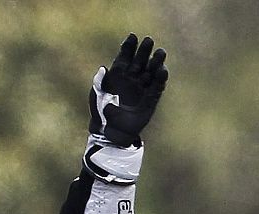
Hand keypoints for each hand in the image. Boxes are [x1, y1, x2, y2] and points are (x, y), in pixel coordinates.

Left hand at [88, 33, 167, 147]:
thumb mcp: (96, 96)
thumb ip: (98, 82)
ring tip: (160, 53)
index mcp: (118, 76)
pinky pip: (157, 87)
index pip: (125, 57)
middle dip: (144, 50)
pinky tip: (163, 71)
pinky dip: (160, 79)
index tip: (132, 36)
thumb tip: (103, 67)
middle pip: (140, 61)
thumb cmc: (100, 113)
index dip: (129, 47)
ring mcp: (142, 88)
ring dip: (156, 62)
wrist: (110, 131)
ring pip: (151, 71)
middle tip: (149, 41)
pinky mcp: (150, 99)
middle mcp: (132, 79)